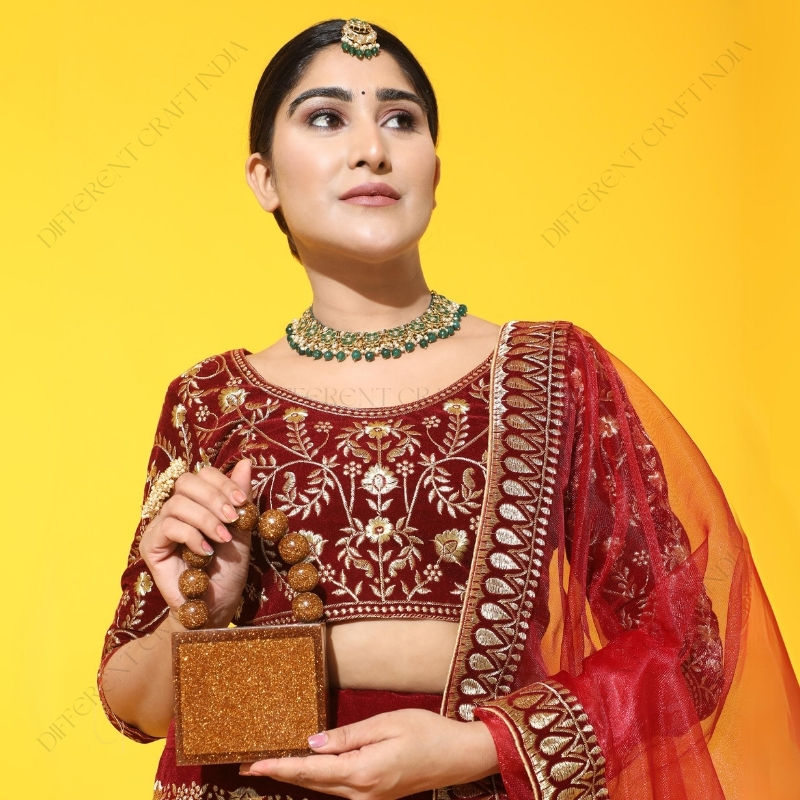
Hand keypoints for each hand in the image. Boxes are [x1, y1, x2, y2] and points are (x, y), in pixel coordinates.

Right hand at [139, 458, 252, 626]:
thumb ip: (240, 499)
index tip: (242, 501)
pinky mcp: (151, 545)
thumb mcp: (241, 530)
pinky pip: (168, 526)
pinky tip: (205, 551)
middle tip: (232, 517)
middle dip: (214, 496)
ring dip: (205, 518)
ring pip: (178, 503)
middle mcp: (178, 510)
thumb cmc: (228, 571)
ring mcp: (162, 526)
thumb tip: (246, 462)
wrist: (215, 607)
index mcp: (199, 502)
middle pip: (187, 481)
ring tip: (222, 538)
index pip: (203, 474)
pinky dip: (191, 535)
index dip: (223, 482)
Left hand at [240, 709, 498, 799]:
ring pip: (324, 788)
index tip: (253, 764)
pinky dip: (318, 778)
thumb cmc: (427, 732)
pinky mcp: (376, 795)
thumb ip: (348, 736)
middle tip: (250, 762)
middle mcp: (362, 792)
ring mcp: (370, 797)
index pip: (311, 771)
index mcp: (363, 772)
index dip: (280, 767)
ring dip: (297, 777)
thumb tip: (313, 743)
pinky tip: (308, 768)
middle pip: (312, 784)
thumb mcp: (387, 724)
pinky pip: (339, 788)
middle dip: (281, 773)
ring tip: (271, 764)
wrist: (459, 756)